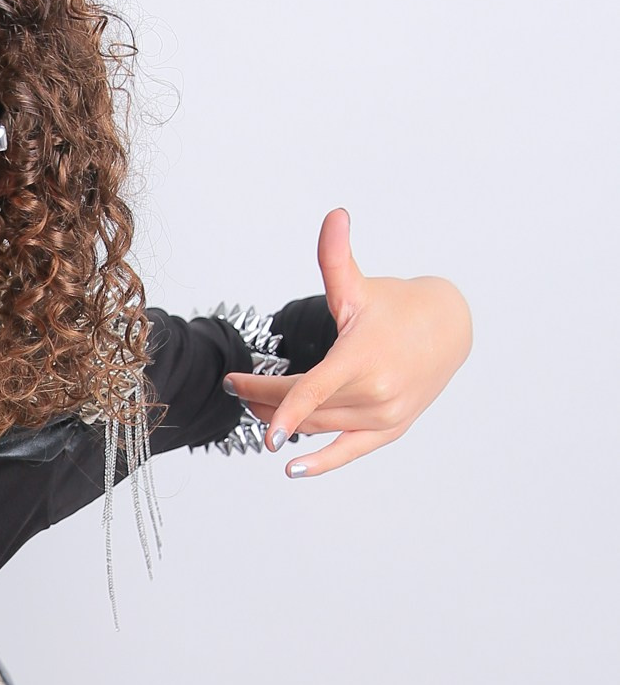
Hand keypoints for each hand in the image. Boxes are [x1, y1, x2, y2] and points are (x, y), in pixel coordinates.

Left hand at [224, 208, 472, 478]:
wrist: (450, 330)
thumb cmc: (400, 308)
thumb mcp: (362, 285)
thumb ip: (336, 257)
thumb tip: (334, 216)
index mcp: (363, 357)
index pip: (314, 388)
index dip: (281, 405)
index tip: (253, 414)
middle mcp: (376, 392)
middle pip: (305, 407)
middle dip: (263, 399)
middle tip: (236, 387)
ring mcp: (383, 415)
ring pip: (319, 427)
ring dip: (282, 421)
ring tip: (255, 405)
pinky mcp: (390, 429)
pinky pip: (349, 451)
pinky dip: (321, 462)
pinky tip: (292, 468)